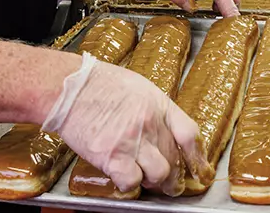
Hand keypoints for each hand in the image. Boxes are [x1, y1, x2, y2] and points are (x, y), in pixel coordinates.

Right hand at [43, 54, 210, 194]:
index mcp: (159, 105)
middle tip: (170, 184)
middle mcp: (150, 124)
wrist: (70, 88)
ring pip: (159, 175)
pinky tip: (124, 178)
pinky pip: (132, 182)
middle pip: (176, 160)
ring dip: (154, 182)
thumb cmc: (99, 84)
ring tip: (147, 181)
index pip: (189, 135)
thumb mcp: (139, 87)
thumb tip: (165, 132)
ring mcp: (132, 141)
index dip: (197, 157)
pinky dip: (130, 185)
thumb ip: (155, 110)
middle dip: (175, 177)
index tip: (199, 170)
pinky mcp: (111, 157)